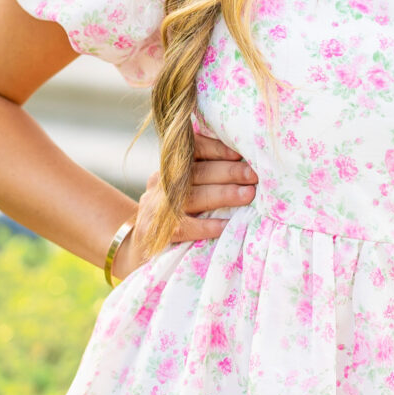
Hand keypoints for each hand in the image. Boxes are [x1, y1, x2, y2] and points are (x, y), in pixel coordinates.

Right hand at [112, 129, 256, 278]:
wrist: (140, 246)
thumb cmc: (175, 213)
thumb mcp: (184, 189)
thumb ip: (207, 176)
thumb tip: (247, 167)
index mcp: (171, 168)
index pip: (192, 149)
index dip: (216, 149)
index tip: (240, 153)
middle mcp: (161, 183)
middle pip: (196, 172)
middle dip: (228, 172)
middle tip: (253, 175)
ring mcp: (156, 208)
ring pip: (192, 197)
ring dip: (222, 195)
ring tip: (247, 195)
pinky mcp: (156, 232)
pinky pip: (184, 227)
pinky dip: (207, 226)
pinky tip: (226, 225)